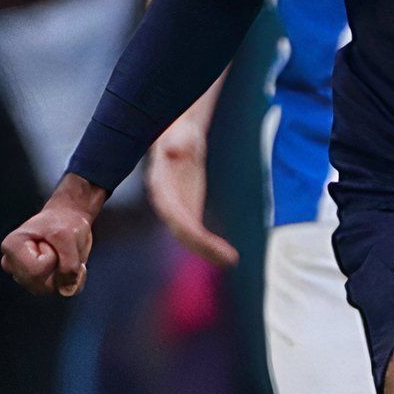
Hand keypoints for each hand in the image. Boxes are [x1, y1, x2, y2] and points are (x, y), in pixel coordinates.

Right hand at [0, 175, 106, 296]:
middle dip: (58, 268)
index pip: (36, 271)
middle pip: (39, 285)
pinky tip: (69, 263)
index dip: (52, 258)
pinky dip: (70, 279)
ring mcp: (22, 275)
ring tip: (61, 254)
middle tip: (58, 248)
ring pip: (48, 290)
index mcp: (12, 247)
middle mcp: (11, 264)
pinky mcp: (36, 282)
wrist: (69, 218)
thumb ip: (69, 264)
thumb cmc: (65, 222)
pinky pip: (58, 290)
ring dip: (64, 273)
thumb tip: (67, 290)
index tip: (51, 242)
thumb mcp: (69, 236)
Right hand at [147, 113, 238, 265]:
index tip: (203, 238)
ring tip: (232, 260)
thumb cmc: (180, 133)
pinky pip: (198, 234)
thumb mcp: (180, 133)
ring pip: (190, 238)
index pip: (173, 212)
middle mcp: (166, 203)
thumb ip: (178, 140)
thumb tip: (175, 147)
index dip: (187, 227)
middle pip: (182, 230)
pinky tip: (229, 257)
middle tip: (229, 257)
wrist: (180, 139)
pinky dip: (211, 246)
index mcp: (161, 186)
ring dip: (209, 252)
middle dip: (203, 246)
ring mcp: (177, 211)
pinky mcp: (188, 213)